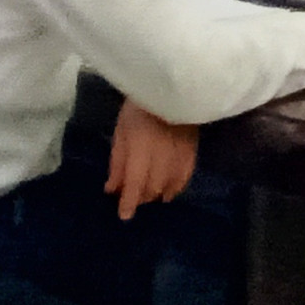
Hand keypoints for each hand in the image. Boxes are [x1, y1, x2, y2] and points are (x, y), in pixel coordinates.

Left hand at [103, 101, 197, 218]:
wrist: (170, 88)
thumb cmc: (139, 108)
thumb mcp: (121, 132)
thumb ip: (118, 162)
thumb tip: (112, 189)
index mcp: (141, 148)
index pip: (135, 183)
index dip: (129, 202)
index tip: (124, 216)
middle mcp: (162, 155)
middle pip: (152, 187)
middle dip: (141, 197)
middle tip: (132, 199)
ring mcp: (180, 154)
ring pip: (169, 185)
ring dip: (157, 194)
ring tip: (149, 195)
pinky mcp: (192, 151)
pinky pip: (185, 177)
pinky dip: (176, 188)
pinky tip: (168, 193)